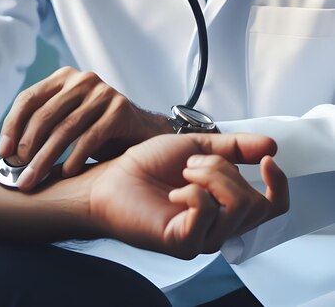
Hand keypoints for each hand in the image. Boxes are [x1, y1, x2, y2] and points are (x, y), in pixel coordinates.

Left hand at [0, 66, 170, 189]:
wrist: (142, 131)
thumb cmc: (95, 129)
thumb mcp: (66, 120)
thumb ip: (42, 128)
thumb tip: (6, 155)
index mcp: (63, 77)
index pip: (28, 99)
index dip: (12, 126)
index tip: (3, 153)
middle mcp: (81, 79)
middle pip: (45, 115)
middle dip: (27, 147)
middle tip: (17, 172)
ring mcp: (102, 92)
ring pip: (66, 128)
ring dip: (46, 157)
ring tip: (34, 178)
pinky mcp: (120, 109)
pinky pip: (91, 136)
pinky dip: (75, 157)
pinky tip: (66, 173)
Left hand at [89, 133, 288, 258]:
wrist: (110, 178)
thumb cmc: (147, 165)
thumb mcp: (195, 147)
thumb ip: (233, 147)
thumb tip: (271, 145)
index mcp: (224, 205)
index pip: (272, 207)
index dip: (278, 185)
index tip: (266, 160)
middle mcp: (218, 226)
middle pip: (255, 203)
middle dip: (224, 170)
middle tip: (191, 164)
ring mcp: (202, 237)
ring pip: (237, 207)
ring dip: (209, 177)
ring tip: (183, 174)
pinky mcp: (184, 243)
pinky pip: (208, 213)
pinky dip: (192, 192)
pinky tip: (173, 192)